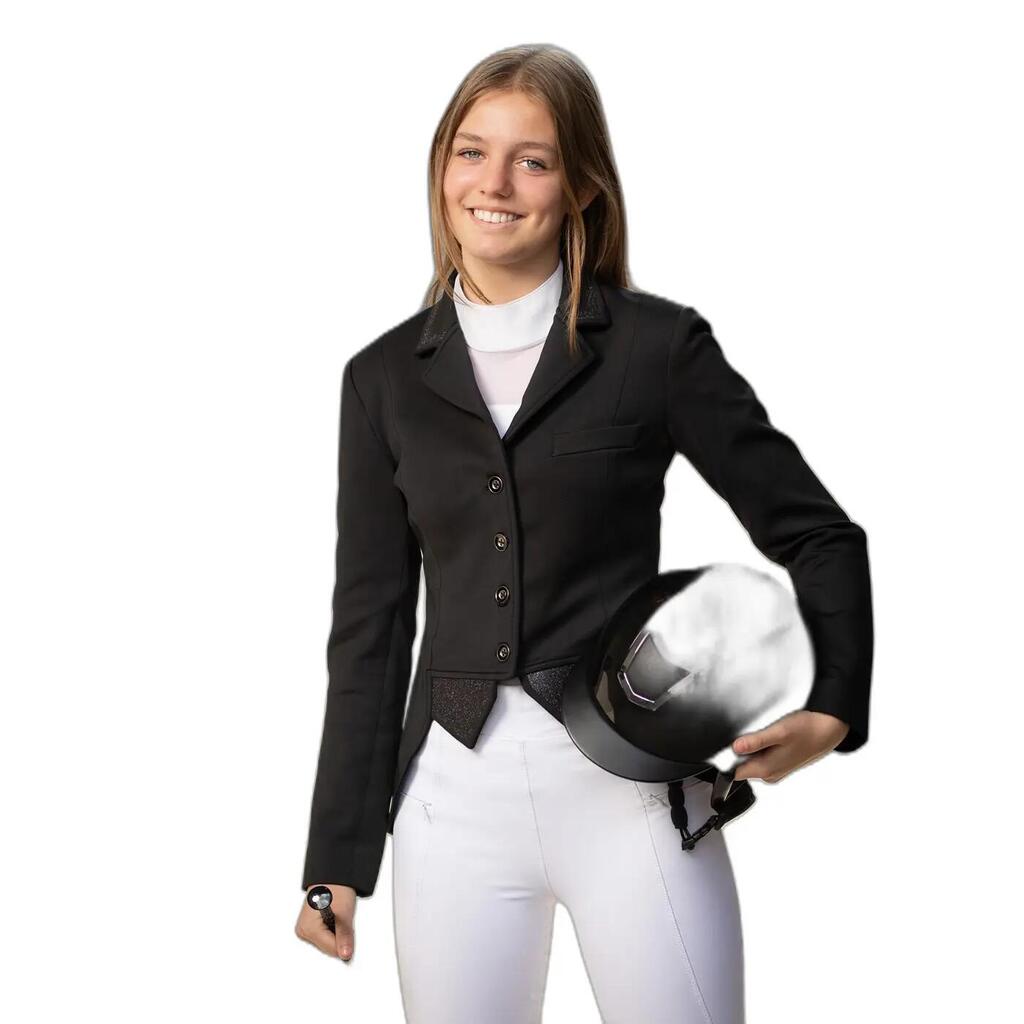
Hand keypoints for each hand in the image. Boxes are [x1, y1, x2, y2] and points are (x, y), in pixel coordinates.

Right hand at [295, 884, 357, 960]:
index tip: (347, 927)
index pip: (332, 951)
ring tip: (338, 916)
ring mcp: (306, 929)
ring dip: (337, 932)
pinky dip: (334, 929)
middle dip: (340, 937)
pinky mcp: (311, 926)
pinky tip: (334, 917)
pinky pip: (326, 936)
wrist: (334, 873)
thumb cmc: (336, 887)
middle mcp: (303, 931)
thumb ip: (344, 936)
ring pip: (329, 943)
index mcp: (308, 930)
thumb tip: (346, 955)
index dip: (345, 941)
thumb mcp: (344, 913)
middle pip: (329, 948)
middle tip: (341, 918)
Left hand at [731, 710, 849, 783]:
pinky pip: (762, 758)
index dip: (727, 758)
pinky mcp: (780, 764)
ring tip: (766, 734)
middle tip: (754, 734)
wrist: (828, 732)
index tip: (732, 743)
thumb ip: (756, 741)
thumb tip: (735, 747)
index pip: (734, 772)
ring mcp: (775, 771)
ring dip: (753, 748)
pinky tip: (772, 737)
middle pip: (741, 766)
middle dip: (741, 750)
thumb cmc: (807, 731)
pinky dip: (762, 748)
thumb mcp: (778, 732)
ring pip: (752, 761)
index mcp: (766, 769)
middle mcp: (769, 775)